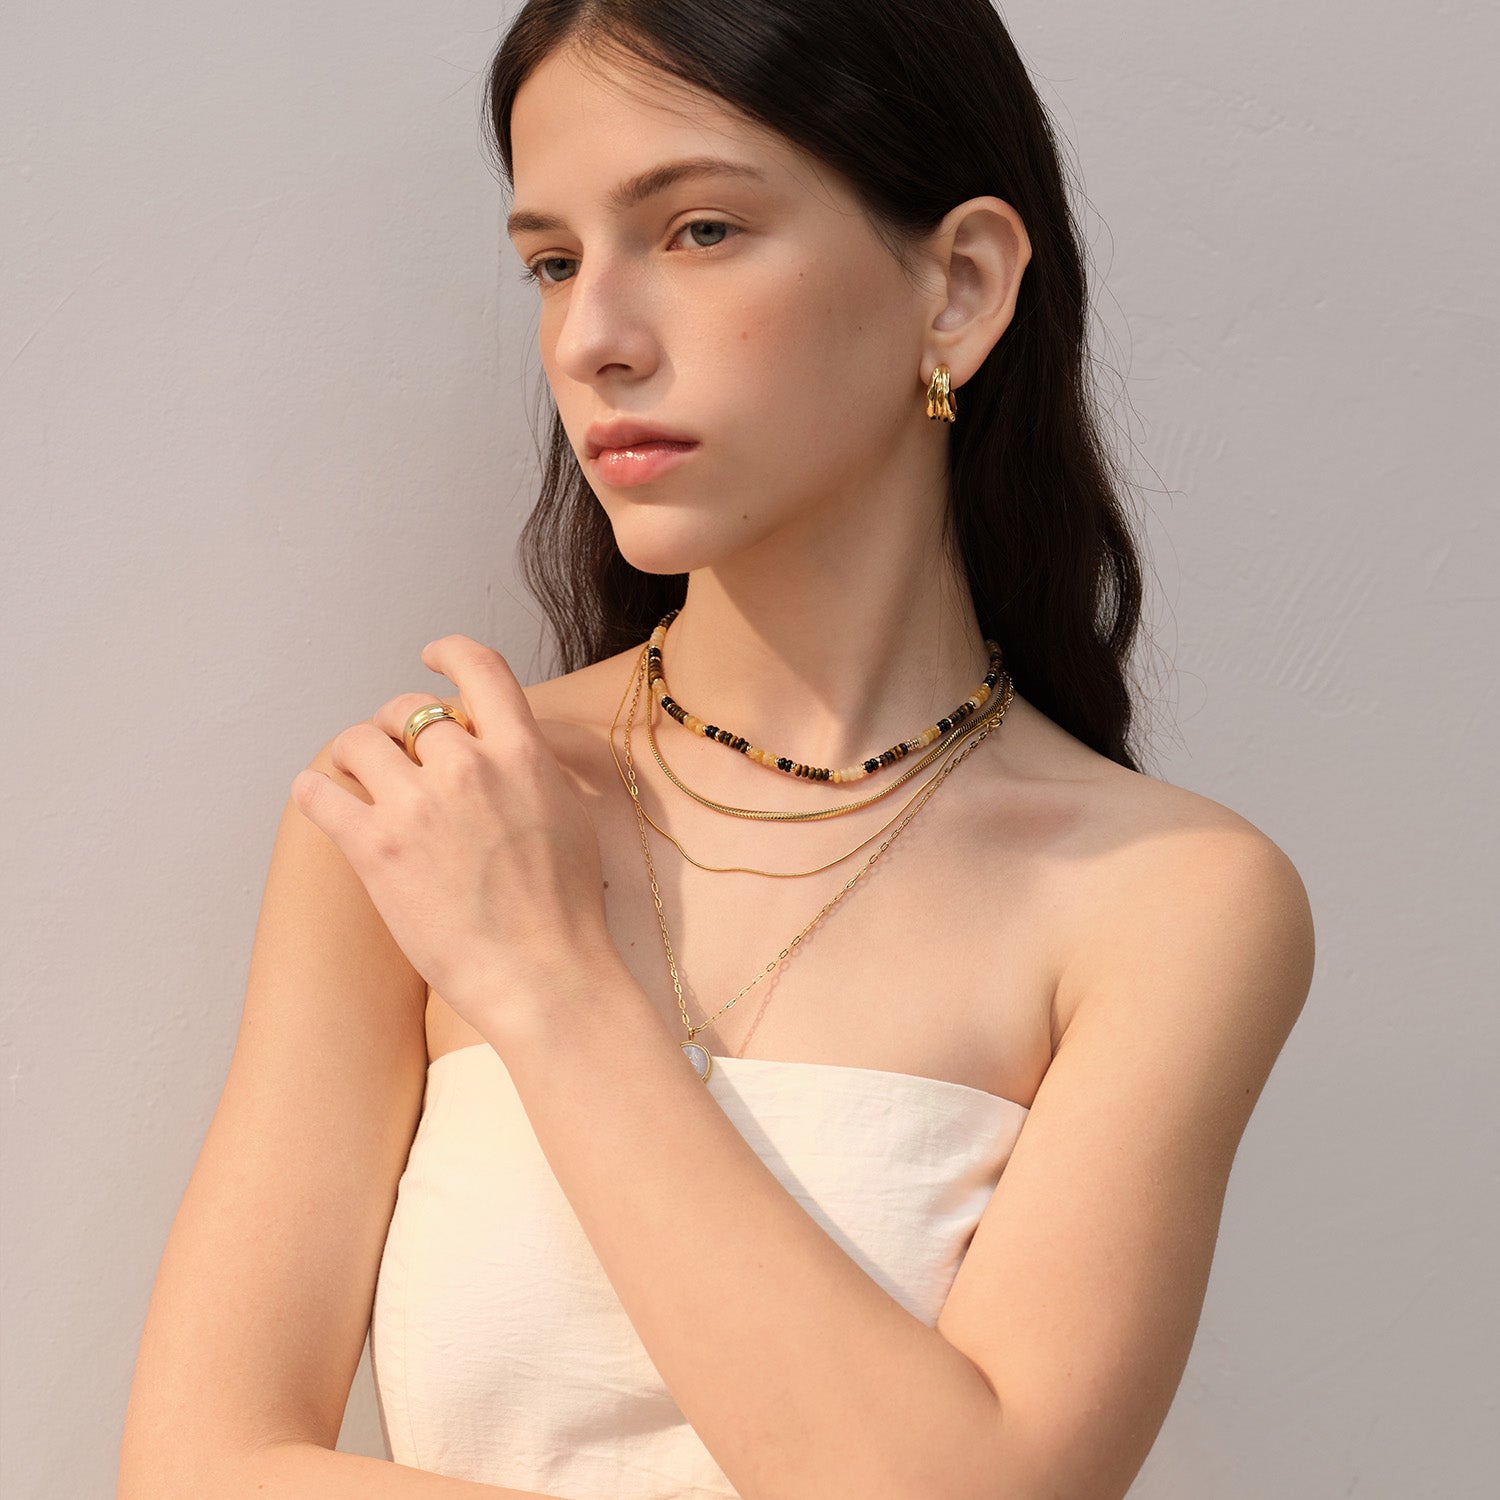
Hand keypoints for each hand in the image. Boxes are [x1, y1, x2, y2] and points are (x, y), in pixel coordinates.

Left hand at [290, 634, 613, 1032]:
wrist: (544, 975)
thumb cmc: (567, 909)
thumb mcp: (571, 814)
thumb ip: (536, 768)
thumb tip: (512, 747)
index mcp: (521, 753)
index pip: (479, 668)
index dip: (448, 653)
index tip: (430, 657)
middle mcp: (469, 767)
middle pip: (408, 708)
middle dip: (396, 724)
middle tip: (396, 752)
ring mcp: (419, 807)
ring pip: (359, 741)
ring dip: (355, 755)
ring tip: (359, 779)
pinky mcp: (377, 849)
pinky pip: (320, 793)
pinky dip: (316, 792)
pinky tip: (323, 802)